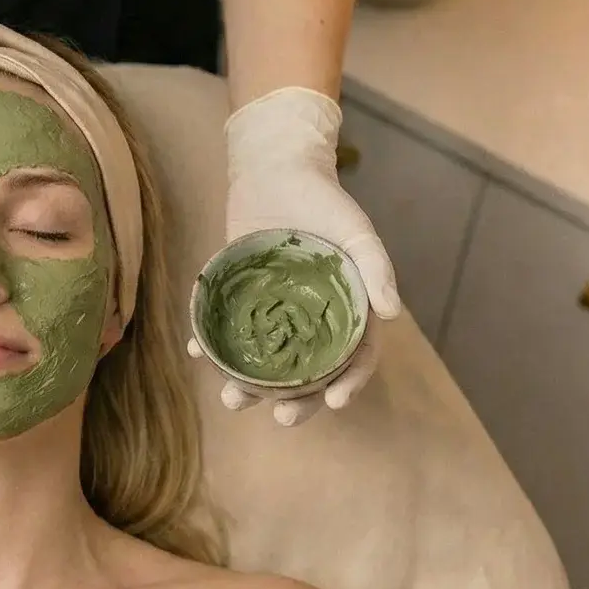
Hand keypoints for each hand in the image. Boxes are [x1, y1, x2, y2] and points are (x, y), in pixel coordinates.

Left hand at [210, 86, 401, 425]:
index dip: (348, 384)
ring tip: (231, 399)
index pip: (354, 358)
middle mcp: (309, 321)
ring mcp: (271, 313)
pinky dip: (209, 345)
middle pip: (305, 374)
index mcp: (345, 312)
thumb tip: (393, 314)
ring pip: (262, 362)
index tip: (333, 403)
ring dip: (247, 386)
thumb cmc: (325, 201)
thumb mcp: (357, 231)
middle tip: (279, 419)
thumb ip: (376, 268)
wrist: (276, 169)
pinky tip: (196, 353)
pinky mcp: (236, 299)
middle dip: (293, 402)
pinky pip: (224, 330)